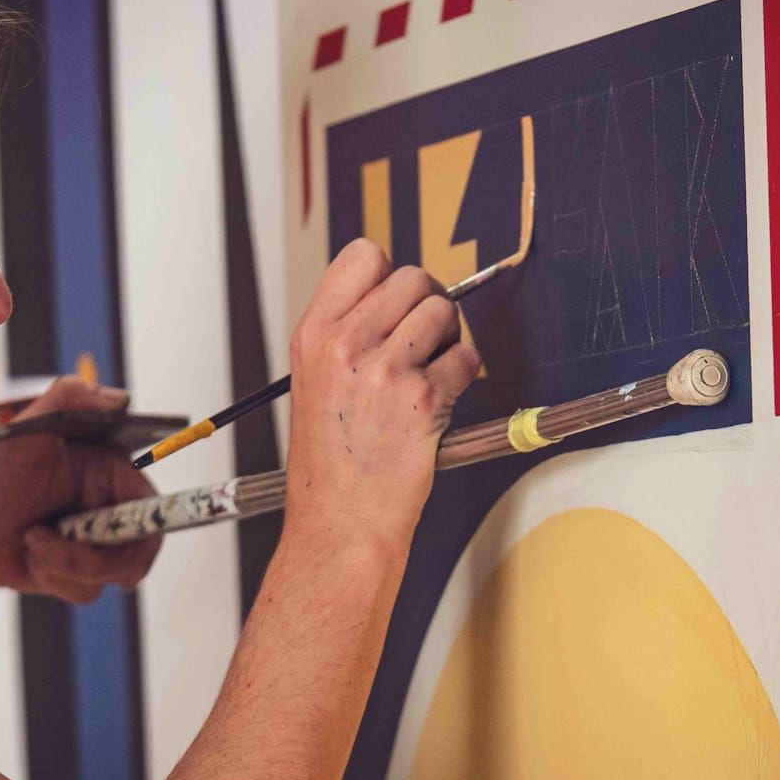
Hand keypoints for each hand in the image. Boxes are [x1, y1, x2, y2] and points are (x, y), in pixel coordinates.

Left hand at [0, 375, 162, 603]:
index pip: (150, 502)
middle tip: (57, 548)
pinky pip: (86, 589)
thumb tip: (119, 399)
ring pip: (110, 571)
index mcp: (106, 471)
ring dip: (67, 563)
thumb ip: (66, 399)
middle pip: (140, 545)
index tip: (130, 543)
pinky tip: (30, 558)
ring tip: (31, 541)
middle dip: (99, 555)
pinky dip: (56, 577)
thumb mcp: (22, 430)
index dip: (150, 525)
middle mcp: (106, 506)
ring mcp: (93, 541)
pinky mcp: (76, 572)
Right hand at [284, 239, 481, 548]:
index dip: (389, 275)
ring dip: (448, 339)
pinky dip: (464, 377)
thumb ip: (348, 334)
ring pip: (444, 312)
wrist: (340, 524)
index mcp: (313, 334)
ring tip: (428, 375)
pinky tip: (439, 403)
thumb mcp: (315, 383)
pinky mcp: (423, 399)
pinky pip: (466, 357)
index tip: (394, 304)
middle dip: (427, 306)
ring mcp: (384, 370)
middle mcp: (345, 344)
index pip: (364, 255)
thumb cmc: (332, 463)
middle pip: (413, 277)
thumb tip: (401, 297)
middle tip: (420, 345)